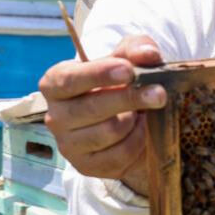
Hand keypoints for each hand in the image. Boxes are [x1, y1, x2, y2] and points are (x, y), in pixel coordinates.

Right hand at [39, 35, 166, 196]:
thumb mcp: (128, 59)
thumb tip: (148, 54)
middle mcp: (55, 116)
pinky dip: (138, 140)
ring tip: (142, 111)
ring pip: (109, 131)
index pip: (68, 80)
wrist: (129, 121)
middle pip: (92, 108)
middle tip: (159, 93)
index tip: (128, 71)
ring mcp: (68, 144)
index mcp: (56, 84)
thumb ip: (137, 49)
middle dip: (129, 99)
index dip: (97, 75)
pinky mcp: (86, 166)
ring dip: (134, 120)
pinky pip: (120, 154)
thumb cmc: (120, 83)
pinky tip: (140, 129)